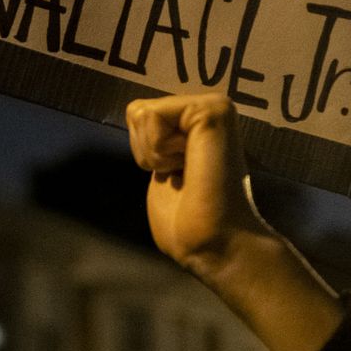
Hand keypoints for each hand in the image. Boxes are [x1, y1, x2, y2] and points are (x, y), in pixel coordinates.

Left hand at [125, 94, 269, 278]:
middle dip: (147, 152)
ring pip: (141, 112)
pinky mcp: (213, 109)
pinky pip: (151, 116)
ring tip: (188, 172)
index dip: (145, 154)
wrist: (212, 244)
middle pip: (136, 111)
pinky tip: (189, 166)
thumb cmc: (187, 223)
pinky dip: (159, 150)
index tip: (178, 178)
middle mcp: (208, 109)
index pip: (139, 115)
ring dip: (154, 153)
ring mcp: (213, 106)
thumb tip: (139, 120)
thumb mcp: (162, 173)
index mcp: (197, 125)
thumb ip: (157, 145)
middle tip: (183, 176)